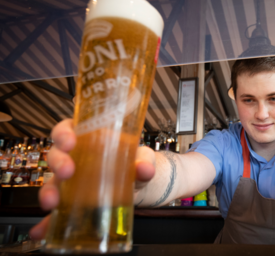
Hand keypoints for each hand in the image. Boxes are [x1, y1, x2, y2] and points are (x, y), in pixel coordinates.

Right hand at [29, 119, 155, 240]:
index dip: (63, 133)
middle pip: (56, 155)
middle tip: (67, 172)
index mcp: (88, 138)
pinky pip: (56, 212)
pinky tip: (43, 231)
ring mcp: (71, 181)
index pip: (67, 129)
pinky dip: (47, 222)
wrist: (138, 185)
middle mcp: (74, 158)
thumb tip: (145, 169)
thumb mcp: (142, 157)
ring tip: (52, 203)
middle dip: (58, 162)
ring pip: (52, 182)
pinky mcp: (72, 202)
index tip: (70, 141)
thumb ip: (144, 160)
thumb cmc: (135, 162)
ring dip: (48, 192)